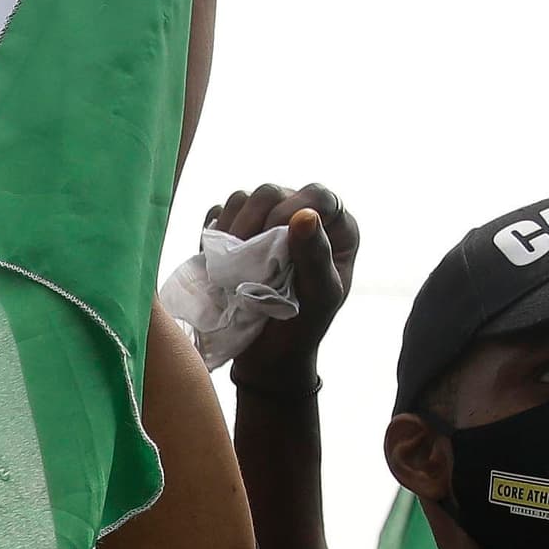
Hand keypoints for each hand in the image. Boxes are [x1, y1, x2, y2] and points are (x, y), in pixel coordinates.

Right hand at [212, 181, 353, 387]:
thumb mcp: (319, 298)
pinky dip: (212, 234)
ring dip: (229, 230)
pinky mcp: (235, 233)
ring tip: (229, 266)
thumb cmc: (302, 329)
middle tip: (241, 253)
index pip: (319, 195)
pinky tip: (216, 262)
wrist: (267, 356)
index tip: (274, 234)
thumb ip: (315, 257)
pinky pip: (218, 215)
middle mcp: (301, 218)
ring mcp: (265, 224)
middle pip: (271, 192)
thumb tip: (306, 216)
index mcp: (335, 229)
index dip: (294, 206)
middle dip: (252, 220)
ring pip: (241, 200)